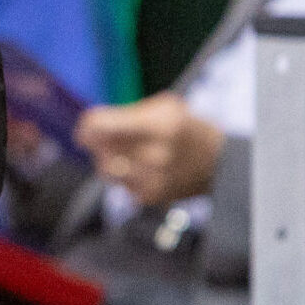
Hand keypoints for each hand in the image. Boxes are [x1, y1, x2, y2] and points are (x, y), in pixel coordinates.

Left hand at [75, 93, 224, 208]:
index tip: (87, 125)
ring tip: (125, 151)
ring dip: (107, 159)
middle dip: (98, 142)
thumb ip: (128, 113)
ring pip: (106, 170)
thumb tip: (91, 123)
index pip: (101, 126)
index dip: (88, 125)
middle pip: (101, 149)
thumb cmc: (186, 128)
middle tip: (104, 137)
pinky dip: (122, 175)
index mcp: (158, 126)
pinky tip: (138, 167)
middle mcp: (154, 154)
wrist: (218, 163)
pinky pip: (119, 185)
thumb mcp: (166, 107)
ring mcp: (152, 179)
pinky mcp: (150, 196)